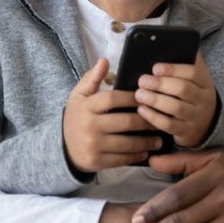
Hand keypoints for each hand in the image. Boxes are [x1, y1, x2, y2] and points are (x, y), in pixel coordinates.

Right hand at [63, 58, 161, 172]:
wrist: (64, 148)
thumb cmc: (77, 117)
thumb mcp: (79, 96)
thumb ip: (92, 78)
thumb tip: (104, 60)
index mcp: (86, 107)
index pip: (112, 99)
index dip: (131, 98)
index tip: (146, 97)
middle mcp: (89, 126)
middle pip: (124, 122)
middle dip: (145, 121)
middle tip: (159, 119)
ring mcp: (93, 145)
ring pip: (126, 143)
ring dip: (146, 142)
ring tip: (158, 139)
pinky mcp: (97, 161)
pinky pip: (122, 159)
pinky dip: (136, 156)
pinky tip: (146, 152)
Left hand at [134, 51, 217, 146]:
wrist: (207, 124)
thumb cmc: (194, 95)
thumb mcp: (196, 78)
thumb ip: (188, 60)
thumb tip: (174, 38)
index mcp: (205, 82)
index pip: (192, 72)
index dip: (172, 69)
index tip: (155, 67)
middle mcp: (203, 99)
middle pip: (182, 89)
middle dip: (160, 84)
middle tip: (142, 80)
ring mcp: (195, 117)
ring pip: (175, 107)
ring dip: (154, 100)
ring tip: (139, 94)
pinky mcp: (185, 132)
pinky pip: (168, 125)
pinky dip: (153, 117)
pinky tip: (141, 110)